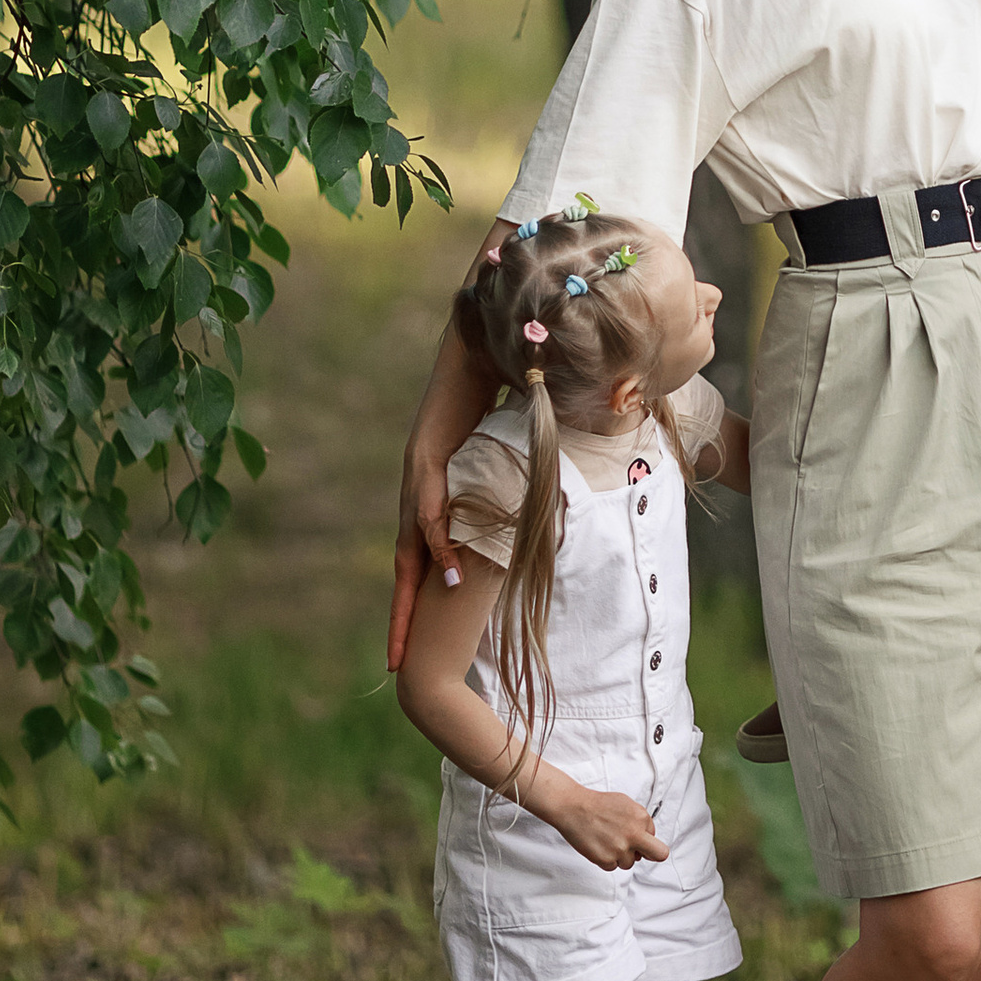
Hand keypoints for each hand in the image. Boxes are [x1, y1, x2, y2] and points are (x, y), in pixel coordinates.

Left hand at [386, 221, 508, 668]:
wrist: (483, 318)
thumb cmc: (511, 368)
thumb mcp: (529, 430)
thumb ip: (544, 458)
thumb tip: (585, 476)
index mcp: (446, 481)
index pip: (432, 547)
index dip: (427, 592)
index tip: (418, 640)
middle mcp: (425, 479)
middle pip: (409, 557)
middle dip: (400, 610)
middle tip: (395, 662)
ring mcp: (420, 466)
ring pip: (412, 540)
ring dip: (413, 587)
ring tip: (413, 634)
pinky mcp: (425, 446)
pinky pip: (432, 501)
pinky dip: (439, 538)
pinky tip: (446, 571)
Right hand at [536, 777, 669, 869]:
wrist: (573, 808)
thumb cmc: (597, 805)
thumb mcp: (626, 804)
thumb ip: (639, 821)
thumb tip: (647, 837)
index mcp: (641, 818)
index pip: (654, 837)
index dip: (643, 838)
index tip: (633, 837)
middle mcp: (634, 834)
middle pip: (659, 854)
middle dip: (651, 854)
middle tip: (638, 852)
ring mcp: (620, 849)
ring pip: (629, 863)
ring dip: (620, 856)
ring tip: (607, 841)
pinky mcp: (606, 860)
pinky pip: (612, 867)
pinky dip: (605, 859)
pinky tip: (598, 845)